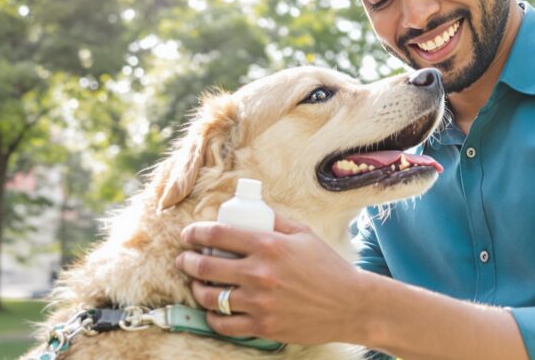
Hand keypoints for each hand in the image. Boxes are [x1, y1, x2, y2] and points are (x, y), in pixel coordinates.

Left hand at [175, 214, 368, 344]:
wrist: (350, 305)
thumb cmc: (328, 267)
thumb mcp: (304, 235)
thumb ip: (275, 221)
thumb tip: (253, 209)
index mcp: (269, 245)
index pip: (218, 234)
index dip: (196, 233)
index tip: (189, 234)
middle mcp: (260, 273)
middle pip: (206, 266)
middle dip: (188, 261)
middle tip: (184, 259)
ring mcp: (260, 302)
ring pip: (211, 297)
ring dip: (197, 289)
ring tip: (198, 285)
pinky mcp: (263, 326)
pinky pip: (224, 324)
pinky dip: (213, 317)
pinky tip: (213, 310)